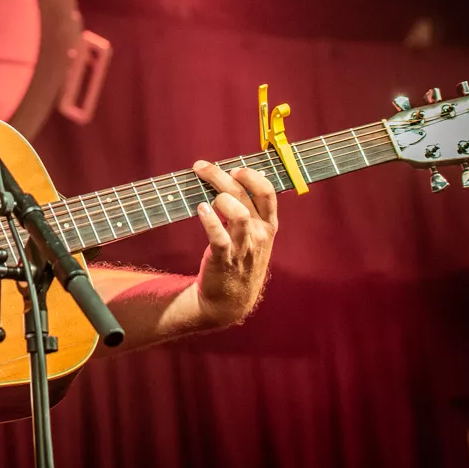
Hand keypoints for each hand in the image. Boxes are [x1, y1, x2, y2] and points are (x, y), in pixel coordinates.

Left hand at [191, 160, 277, 326]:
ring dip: (220, 199)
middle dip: (220, 176)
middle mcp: (259, 234)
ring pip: (238, 214)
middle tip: (201, 167)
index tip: (233, 168)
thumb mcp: (254, 237)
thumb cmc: (239, 261)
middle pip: (244, 195)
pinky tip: (200, 209)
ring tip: (206, 198)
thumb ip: (250, 211)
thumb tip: (236, 178)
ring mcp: (244, 248)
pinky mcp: (224, 259)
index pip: (267, 192)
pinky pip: (218, 236)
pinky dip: (209, 220)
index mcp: (268, 226)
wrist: (231, 301)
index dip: (251, 175)